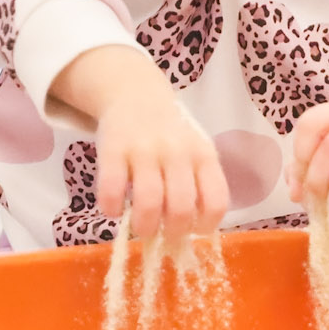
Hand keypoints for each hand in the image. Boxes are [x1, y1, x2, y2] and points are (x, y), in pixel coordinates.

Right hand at [92, 82, 228, 248]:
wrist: (136, 94)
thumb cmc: (171, 136)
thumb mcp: (196, 151)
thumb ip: (199, 186)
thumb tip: (192, 233)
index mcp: (203, 156)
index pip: (216, 200)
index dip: (207, 225)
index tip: (195, 231)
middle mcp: (177, 153)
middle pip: (182, 208)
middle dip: (173, 233)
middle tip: (164, 235)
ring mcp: (145, 150)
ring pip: (149, 203)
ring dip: (144, 226)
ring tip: (141, 228)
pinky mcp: (113, 149)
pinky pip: (112, 190)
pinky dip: (112, 208)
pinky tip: (114, 209)